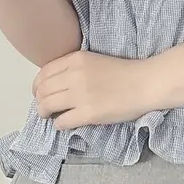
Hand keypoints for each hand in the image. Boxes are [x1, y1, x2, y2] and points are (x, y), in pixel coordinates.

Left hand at [32, 50, 159, 129]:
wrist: (145, 83)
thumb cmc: (124, 72)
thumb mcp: (95, 60)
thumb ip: (75, 67)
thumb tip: (57, 82)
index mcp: (76, 59)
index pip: (44, 72)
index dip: (37, 85)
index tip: (39, 92)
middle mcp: (74, 75)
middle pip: (43, 90)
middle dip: (39, 100)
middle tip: (43, 106)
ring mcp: (81, 95)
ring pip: (47, 105)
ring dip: (44, 112)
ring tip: (48, 116)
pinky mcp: (88, 113)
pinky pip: (62, 121)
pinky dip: (58, 124)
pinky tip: (63, 124)